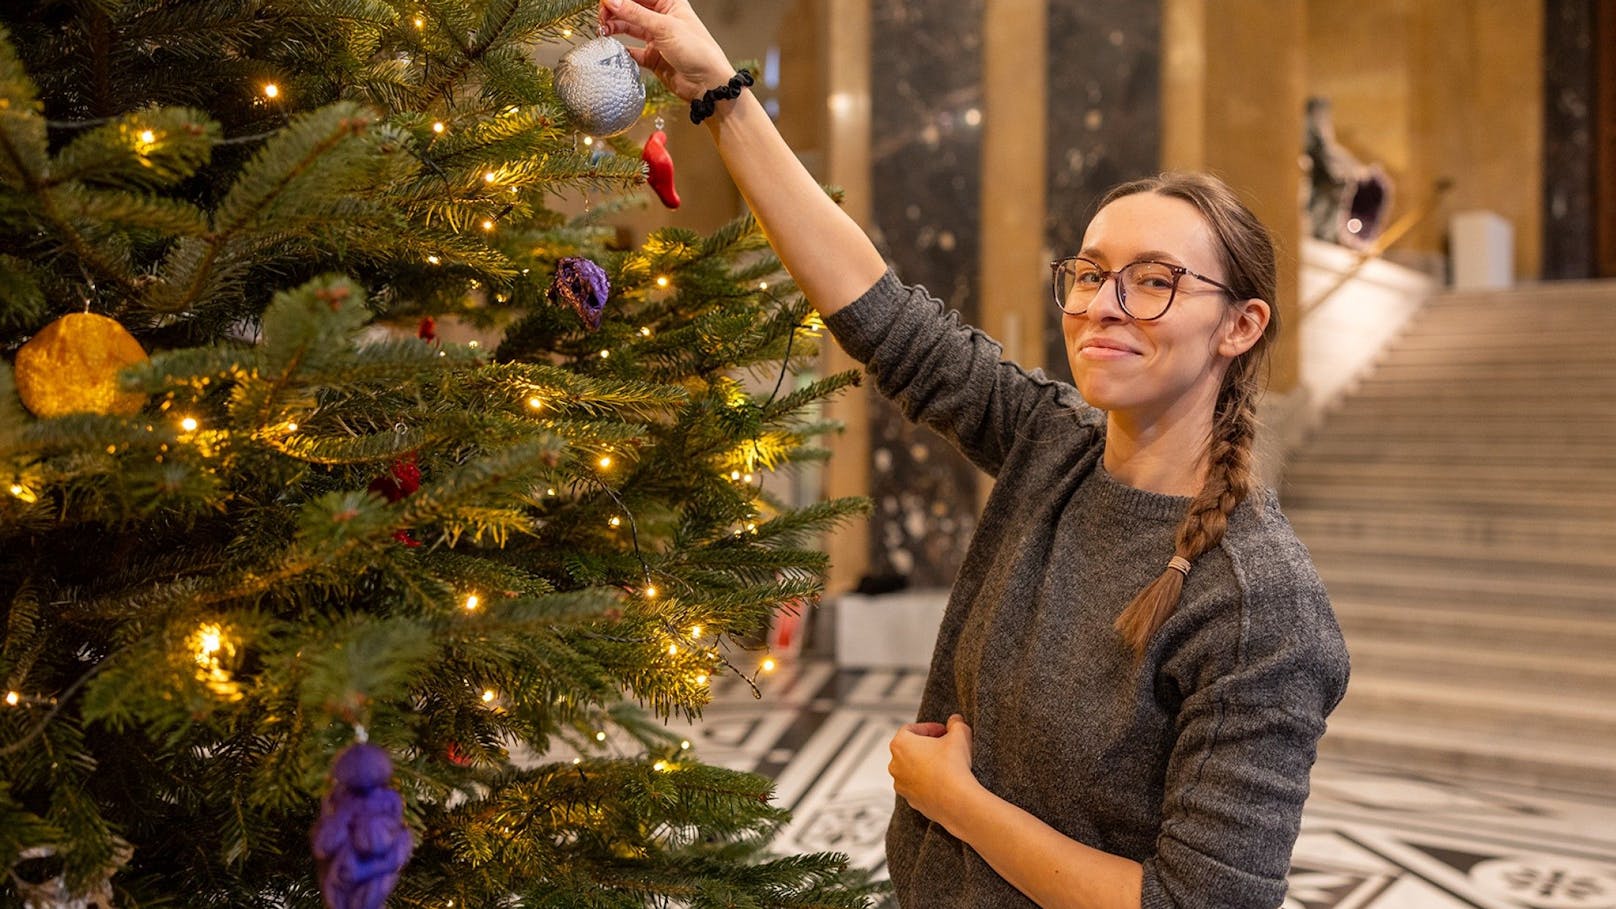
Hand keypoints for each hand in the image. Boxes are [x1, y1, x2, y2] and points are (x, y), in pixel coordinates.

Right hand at [598, 0, 734, 101]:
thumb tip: (612, 0)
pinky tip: (613, 48)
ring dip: (615, 27)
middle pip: (631, 8)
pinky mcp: (653, 57)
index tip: (604, 1)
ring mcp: (657, 38)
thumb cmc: (698, 51)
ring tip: (603, 30)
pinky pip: (632, 51)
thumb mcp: (664, 28)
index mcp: (670, 3)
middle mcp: (662, 18)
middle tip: (602, 17)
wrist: (708, 84)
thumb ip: (635, 14)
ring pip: (629, 27)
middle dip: (614, 9)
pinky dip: (622, 50)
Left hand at [888, 714, 977, 833]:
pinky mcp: (910, 800)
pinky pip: (917, 786)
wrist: (956, 801)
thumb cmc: (953, 766)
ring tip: (946, 765)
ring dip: (926, 765)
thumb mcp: (960, 735)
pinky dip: (928, 782)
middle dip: (927, 746)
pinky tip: (945, 782)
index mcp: (900, 744)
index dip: (930, 728)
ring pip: (912, 769)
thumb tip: (955, 721)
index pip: (911, 729)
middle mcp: (894, 764)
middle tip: (945, 746)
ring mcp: (901, 784)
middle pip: (909, 749)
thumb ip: (956, 724)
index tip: (944, 731)